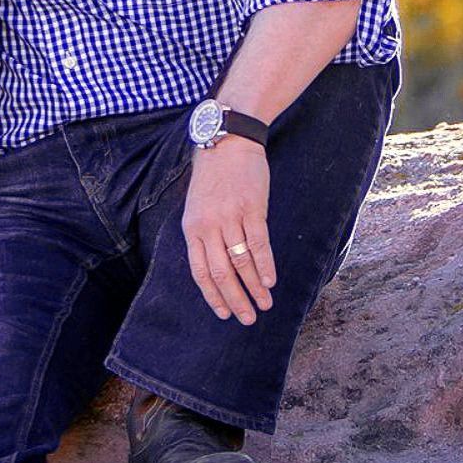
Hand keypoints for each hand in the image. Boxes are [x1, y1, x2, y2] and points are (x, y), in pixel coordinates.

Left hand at [180, 137, 274, 324]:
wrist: (228, 142)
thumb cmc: (213, 178)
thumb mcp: (198, 207)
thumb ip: (204, 235)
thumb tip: (216, 266)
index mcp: (192, 228)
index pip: (199, 271)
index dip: (212, 295)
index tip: (223, 314)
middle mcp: (208, 226)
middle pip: (220, 272)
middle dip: (234, 299)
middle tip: (247, 319)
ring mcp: (229, 218)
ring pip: (241, 262)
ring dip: (254, 288)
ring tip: (264, 305)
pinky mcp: (251, 209)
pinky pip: (258, 244)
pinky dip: (264, 265)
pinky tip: (270, 282)